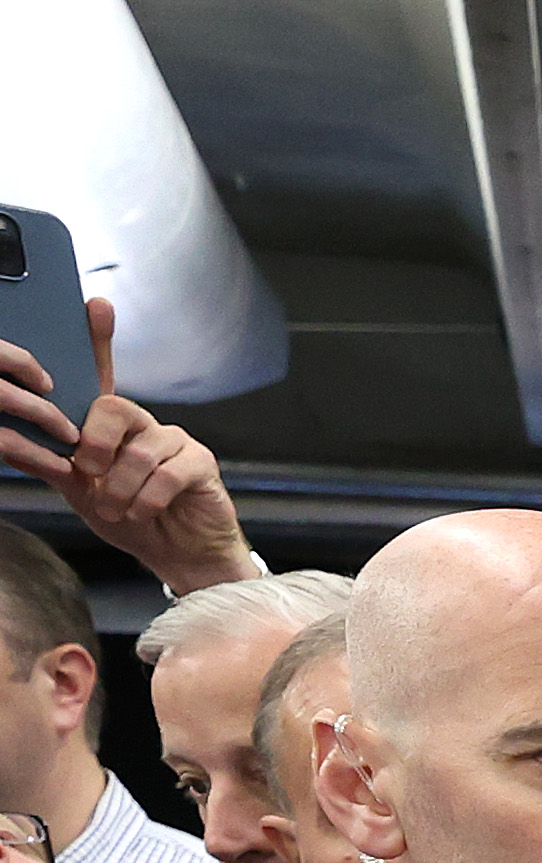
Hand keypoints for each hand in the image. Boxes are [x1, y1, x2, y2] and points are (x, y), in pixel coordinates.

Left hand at [0, 304, 257, 591]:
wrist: (176, 557)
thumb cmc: (132, 519)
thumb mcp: (78, 491)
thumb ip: (48, 463)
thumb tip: (3, 438)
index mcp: (113, 427)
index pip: (103, 375)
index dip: (99, 340)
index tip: (95, 306)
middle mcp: (144, 425)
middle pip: (114, 407)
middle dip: (94, 444)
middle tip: (88, 474)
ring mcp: (176, 442)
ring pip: (137, 451)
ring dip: (119, 489)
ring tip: (118, 510)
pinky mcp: (201, 463)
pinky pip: (166, 473)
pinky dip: (146, 498)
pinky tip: (143, 511)